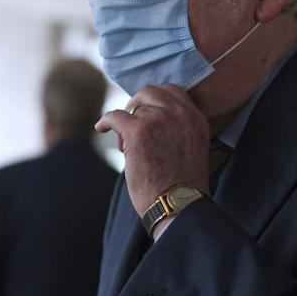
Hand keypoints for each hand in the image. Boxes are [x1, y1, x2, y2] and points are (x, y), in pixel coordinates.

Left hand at [95, 84, 209, 216]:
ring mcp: (158, 119)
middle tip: (132, 125)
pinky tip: (101, 128)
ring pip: (132, 109)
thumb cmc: (182, 185)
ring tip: (127, 148)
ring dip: (126, 125)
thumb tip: (148, 118)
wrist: (178, 204)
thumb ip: (178, 127)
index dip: (155, 101)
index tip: (146, 114)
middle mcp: (179, 114)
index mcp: (195, 118)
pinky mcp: (137, 130)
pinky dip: (105, 121)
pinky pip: (114, 116)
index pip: (172, 91)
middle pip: (149, 93)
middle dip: (137, 106)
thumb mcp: (191, 146)